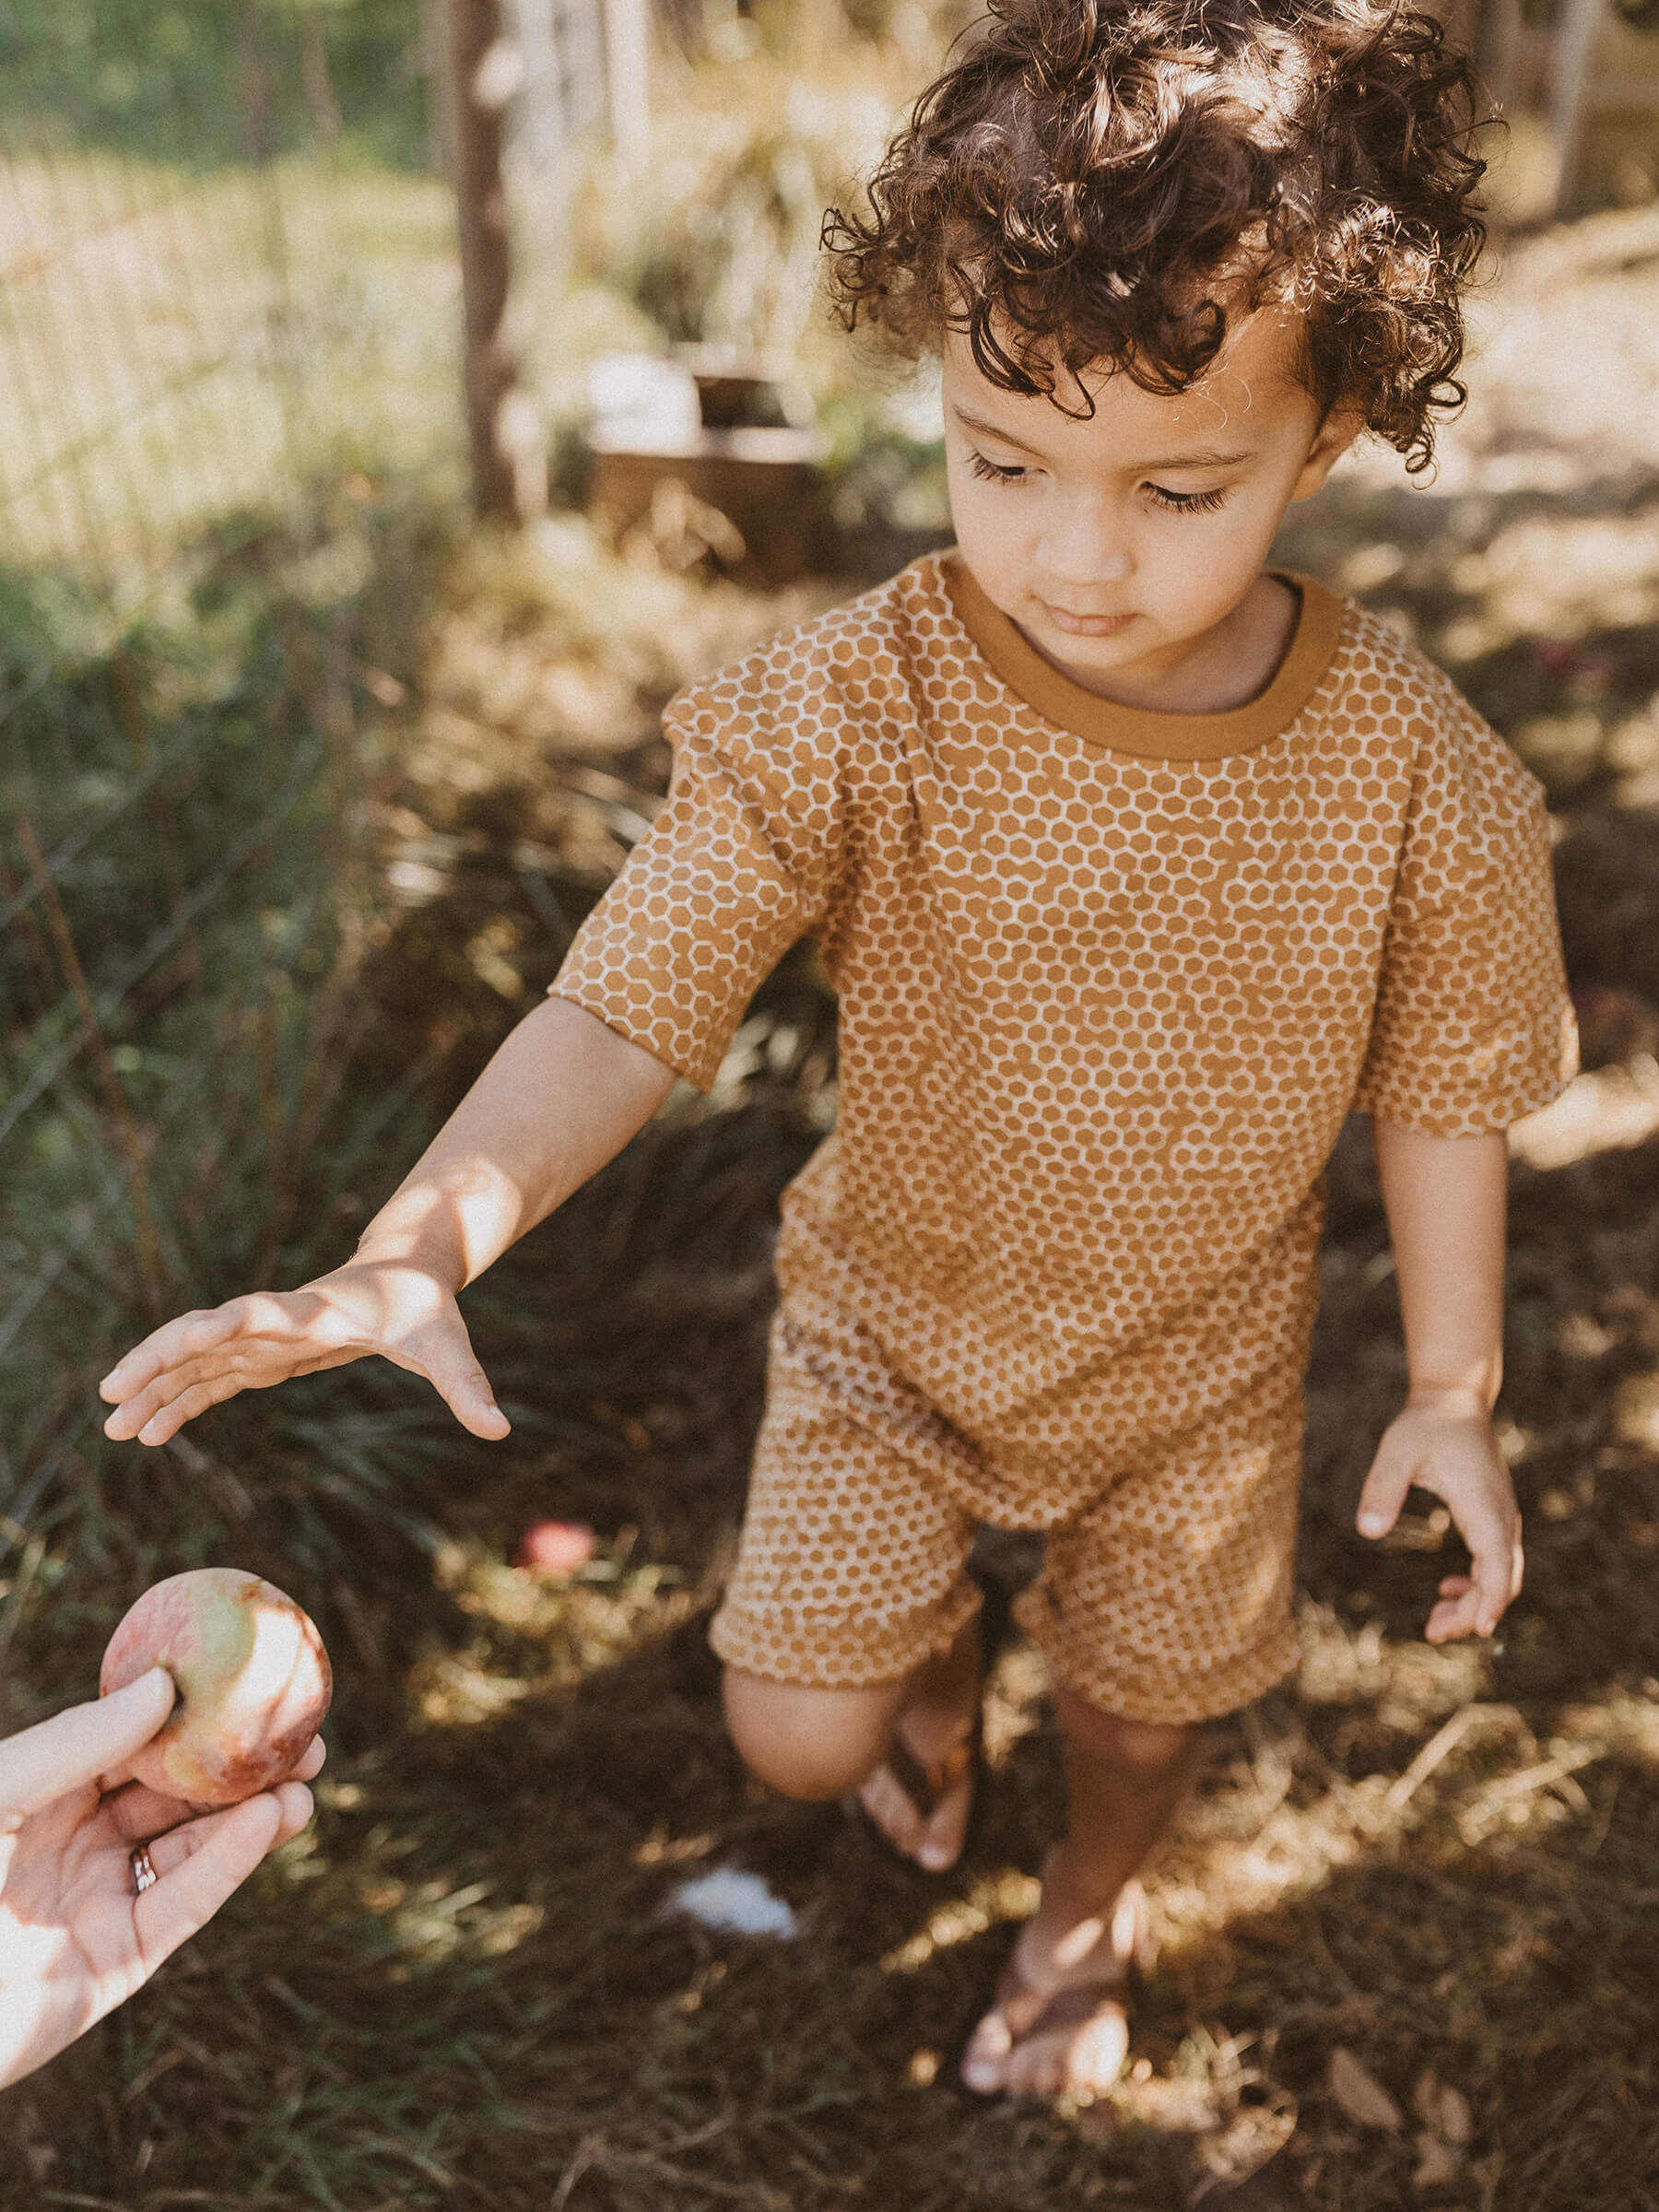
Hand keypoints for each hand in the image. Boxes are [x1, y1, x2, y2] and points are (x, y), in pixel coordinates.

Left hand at [0, 1668, 321, 2088]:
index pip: (132, 1747)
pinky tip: (267, 1822)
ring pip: (192, 1851)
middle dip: (241, 1768)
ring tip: (304, 1783)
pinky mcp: (117, 1965)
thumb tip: (163, 1686)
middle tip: (304, 1737)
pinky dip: (229, 1864)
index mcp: (42, 1798)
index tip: (249, 1686)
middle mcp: (76, 1847)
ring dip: (252, 1817)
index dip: (193, 1717)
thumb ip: (74, 1744)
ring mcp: (99, 1905)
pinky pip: (183, 1906)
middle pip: (176, 1797)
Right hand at [98, 1262, 509, 1445]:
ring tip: (112, 1427)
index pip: (261, 1313)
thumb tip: (502, 1432)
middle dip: (158, 1360)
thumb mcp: (447, 1346)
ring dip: (155, 1389)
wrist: (407, 1275)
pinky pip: (210, 1382)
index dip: (226, 1323)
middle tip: (112, 1393)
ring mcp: (261, 1338)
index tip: (187, 1335)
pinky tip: (149, 1435)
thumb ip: (467, 1387)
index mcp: (316, 1312)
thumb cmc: (426, 1309)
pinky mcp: (262, 1356)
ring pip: (195, 1361)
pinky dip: (180, 1405)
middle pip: (204, 1335)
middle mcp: (276, 1321)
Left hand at [1356, 1395, 1522, 1642]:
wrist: (1453, 1401)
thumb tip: (1367, 1532)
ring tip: (1435, 1625)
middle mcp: (1501, 1516)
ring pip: (1500, 1574)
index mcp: (1484, 1505)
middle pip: (1502, 1579)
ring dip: (1474, 1602)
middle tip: (1433, 1632)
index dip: (1491, 1599)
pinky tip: (1446, 1590)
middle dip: (1474, 1612)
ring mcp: (1501, 1517)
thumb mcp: (1397, 1451)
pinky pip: (1494, 1562)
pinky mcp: (1493, 1517)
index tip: (1481, 1629)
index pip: (1498, 1563)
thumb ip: (1382, 1489)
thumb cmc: (1425, 1425)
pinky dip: (1476, 1583)